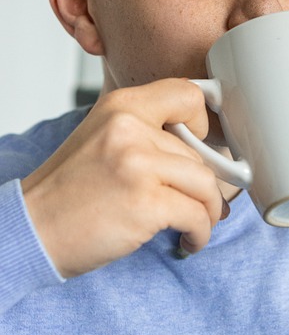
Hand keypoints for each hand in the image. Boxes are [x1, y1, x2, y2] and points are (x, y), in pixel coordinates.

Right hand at [22, 79, 225, 277]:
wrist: (33, 227)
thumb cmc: (68, 189)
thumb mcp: (104, 137)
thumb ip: (146, 132)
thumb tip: (198, 148)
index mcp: (121, 106)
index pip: (187, 95)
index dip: (202, 121)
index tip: (203, 143)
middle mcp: (130, 129)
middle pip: (198, 151)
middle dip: (205, 183)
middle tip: (200, 201)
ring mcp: (138, 164)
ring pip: (205, 183)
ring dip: (210, 209)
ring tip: (200, 223)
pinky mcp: (145, 202)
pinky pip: (197, 215)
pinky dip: (201, 232)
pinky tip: (189, 240)